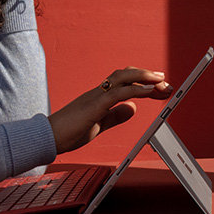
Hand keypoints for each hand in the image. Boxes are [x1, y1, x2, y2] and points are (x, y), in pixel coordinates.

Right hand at [48, 67, 172, 153]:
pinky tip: (149, 91)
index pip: (123, 82)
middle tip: (164, 81)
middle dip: (146, 76)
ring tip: (161, 80)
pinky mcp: (94, 106)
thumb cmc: (69, 132)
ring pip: (122, 78)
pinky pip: (118, 93)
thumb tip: (132, 109)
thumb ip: (115, 116)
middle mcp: (98, 92)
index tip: (157, 84)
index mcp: (99, 97)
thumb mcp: (99, 125)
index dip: (141, 81)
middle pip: (125, 75)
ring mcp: (95, 97)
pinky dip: (136, 90)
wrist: (48, 138)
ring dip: (144, 78)